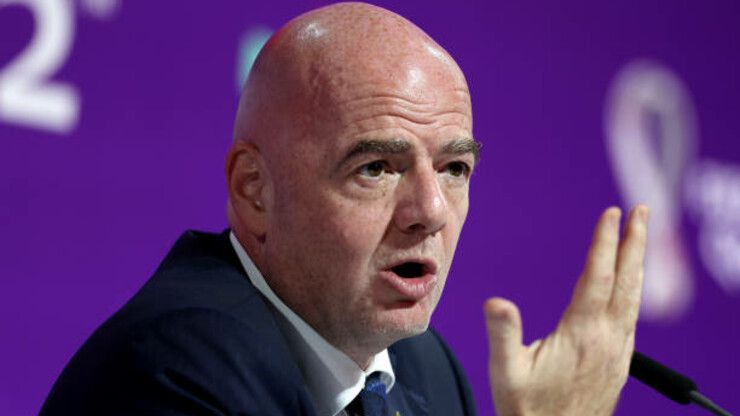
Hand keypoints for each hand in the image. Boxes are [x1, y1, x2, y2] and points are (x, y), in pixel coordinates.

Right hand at [485, 205, 648, 415]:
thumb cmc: (529, 411)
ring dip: (638, 263)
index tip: (611, 213)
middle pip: (627, 281)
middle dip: (635, 243)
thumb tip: (496, 301)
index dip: (604, 242)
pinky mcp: (619, 363)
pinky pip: (631, 316)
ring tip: (639, 239)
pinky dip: (633, 289)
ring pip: (634, 298)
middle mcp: (608, 339)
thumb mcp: (506, 373)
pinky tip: (629, 287)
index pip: (598, 277)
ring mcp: (617, 352)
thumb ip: (502, 334)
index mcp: (582, 335)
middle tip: (643, 211)